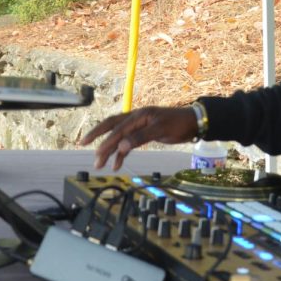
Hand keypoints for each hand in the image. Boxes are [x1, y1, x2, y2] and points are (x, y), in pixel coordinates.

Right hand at [78, 106, 196, 170]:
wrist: (193, 122)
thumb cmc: (179, 124)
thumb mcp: (160, 130)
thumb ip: (140, 138)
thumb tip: (121, 146)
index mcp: (138, 115)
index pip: (116, 127)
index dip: (102, 137)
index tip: (92, 148)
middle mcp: (136, 119)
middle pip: (112, 129)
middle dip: (99, 139)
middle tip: (86, 149)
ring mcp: (139, 126)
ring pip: (119, 138)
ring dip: (110, 150)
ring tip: (100, 164)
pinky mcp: (144, 133)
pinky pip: (128, 143)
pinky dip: (122, 153)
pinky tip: (117, 164)